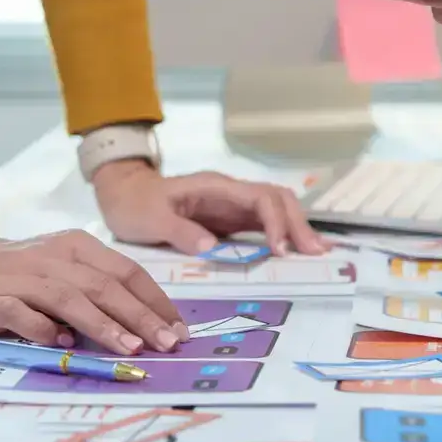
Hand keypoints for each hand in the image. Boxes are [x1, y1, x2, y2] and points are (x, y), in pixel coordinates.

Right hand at [0, 177, 188, 356]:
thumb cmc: (23, 273)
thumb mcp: (66, 270)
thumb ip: (100, 291)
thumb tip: (147, 326)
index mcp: (78, 247)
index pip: (127, 271)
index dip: (156, 301)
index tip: (179, 329)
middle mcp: (54, 258)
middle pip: (105, 286)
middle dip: (141, 316)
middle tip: (167, 342)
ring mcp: (22, 278)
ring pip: (70, 299)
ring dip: (103, 324)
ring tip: (130, 347)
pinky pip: (22, 314)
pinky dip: (44, 329)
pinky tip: (63, 344)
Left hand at [92, 160, 325, 255]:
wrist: (124, 196)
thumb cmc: (135, 205)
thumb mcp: (150, 219)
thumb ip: (179, 231)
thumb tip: (212, 247)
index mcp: (215, 187)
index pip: (260, 198)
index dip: (275, 222)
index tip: (279, 250)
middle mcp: (230, 194)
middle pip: (277, 200)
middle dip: (298, 224)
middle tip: (315, 254)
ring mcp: (232, 206)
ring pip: (276, 210)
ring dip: (297, 229)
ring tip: (317, 253)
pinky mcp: (230, 221)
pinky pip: (264, 225)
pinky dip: (283, 236)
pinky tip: (296, 252)